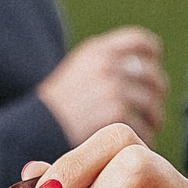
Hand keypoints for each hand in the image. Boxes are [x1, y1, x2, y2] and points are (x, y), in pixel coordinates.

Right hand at [38, 27, 168, 142]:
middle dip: (156, 96)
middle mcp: (107, 65)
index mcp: (97, 50)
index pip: (141, 42)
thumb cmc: (52, 109)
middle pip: (152, 76)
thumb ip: (104, 66)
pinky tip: (133, 145)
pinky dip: (143, 139)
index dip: (152, 57)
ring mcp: (112, 89)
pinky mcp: (115, 115)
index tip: (150, 72)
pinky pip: (144, 127)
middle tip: (151, 111)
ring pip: (151, 104)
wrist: (32, 129)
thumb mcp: (75, 72)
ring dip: (153, 120)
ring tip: (146, 131)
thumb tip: (139, 69)